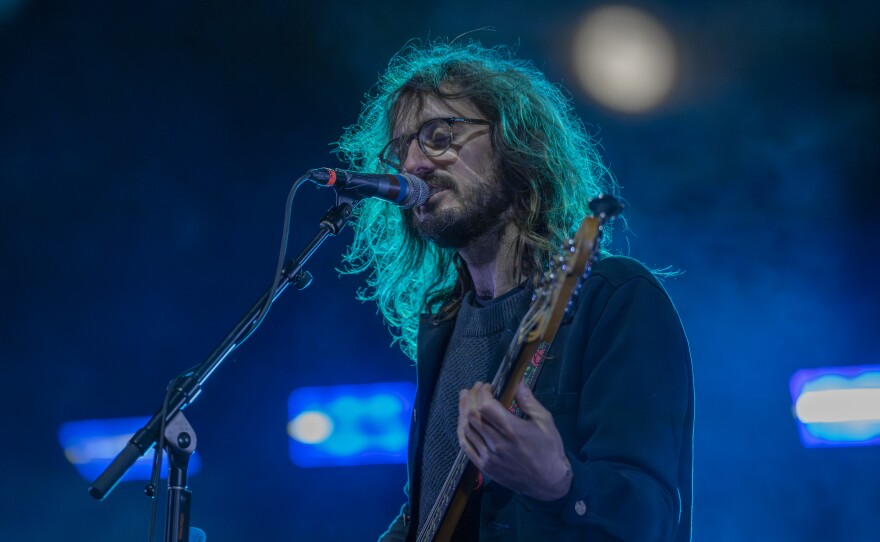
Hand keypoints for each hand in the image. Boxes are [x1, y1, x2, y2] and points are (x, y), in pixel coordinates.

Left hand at [457, 381, 571, 500]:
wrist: (548, 482)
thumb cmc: (549, 449)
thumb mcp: (545, 421)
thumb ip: (529, 401)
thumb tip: (517, 382)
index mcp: (513, 430)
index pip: (486, 406)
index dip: (482, 392)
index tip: (486, 386)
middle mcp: (497, 443)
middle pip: (472, 415)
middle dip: (470, 397)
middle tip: (472, 389)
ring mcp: (489, 456)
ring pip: (466, 429)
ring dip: (462, 411)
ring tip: (465, 399)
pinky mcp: (484, 467)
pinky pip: (466, 446)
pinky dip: (461, 431)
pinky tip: (462, 421)